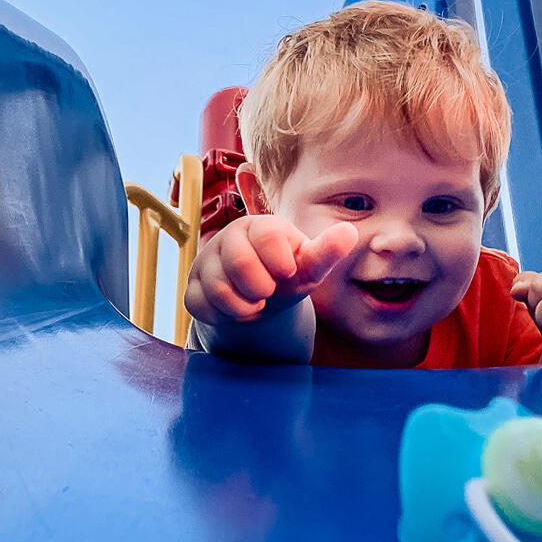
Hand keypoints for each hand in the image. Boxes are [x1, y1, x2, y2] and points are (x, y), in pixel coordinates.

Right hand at [184, 215, 358, 325]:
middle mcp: (230, 237)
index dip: (279, 260)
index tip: (287, 271)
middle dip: (262, 287)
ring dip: (246, 306)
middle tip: (268, 291)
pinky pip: (203, 305)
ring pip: (220, 288)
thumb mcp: (309, 267)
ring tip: (255, 301)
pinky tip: (236, 308)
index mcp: (261, 226)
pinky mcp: (192, 288)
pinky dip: (225, 315)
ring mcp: (207, 261)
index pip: (266, 234)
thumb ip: (327, 251)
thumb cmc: (287, 276)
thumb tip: (349, 233)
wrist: (260, 299)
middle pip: (240, 262)